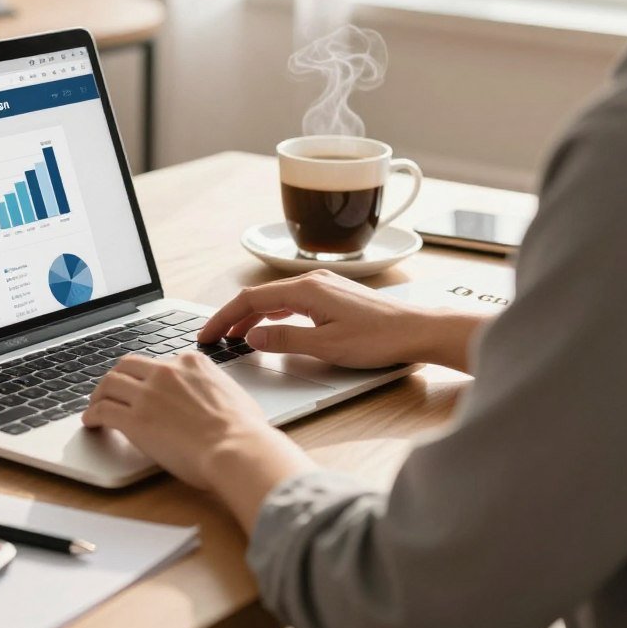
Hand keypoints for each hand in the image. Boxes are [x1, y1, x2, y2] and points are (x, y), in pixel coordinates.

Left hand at [82, 352, 312, 513]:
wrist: (237, 447)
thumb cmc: (244, 430)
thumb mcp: (233, 394)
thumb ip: (214, 389)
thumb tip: (214, 400)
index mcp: (192, 362)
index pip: (160, 362)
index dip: (148, 376)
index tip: (144, 387)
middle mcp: (167, 371)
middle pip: (128, 365)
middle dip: (118, 376)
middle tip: (112, 390)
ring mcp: (148, 394)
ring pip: (110, 382)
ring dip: (99, 394)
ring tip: (95, 405)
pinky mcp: (135, 419)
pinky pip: (103, 410)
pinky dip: (92, 414)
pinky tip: (91, 422)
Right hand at [198, 270, 484, 372]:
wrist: (419, 330)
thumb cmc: (379, 339)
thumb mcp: (326, 346)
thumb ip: (285, 340)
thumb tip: (253, 338)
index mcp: (305, 289)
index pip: (251, 299)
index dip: (224, 317)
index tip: (208, 334)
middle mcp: (312, 281)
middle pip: (260, 296)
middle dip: (233, 317)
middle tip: (215, 338)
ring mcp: (323, 286)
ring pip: (275, 299)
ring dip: (253, 317)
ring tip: (236, 337)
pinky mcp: (333, 296)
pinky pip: (292, 302)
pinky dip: (273, 314)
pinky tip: (271, 328)